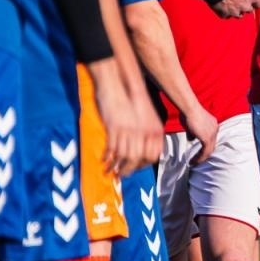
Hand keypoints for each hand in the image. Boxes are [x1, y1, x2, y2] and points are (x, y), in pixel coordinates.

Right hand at [89, 61, 159, 176]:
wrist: (119, 85)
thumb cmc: (131, 100)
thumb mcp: (146, 118)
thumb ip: (146, 133)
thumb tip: (143, 150)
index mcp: (155, 131)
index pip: (152, 157)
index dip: (143, 165)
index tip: (135, 168)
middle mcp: (144, 133)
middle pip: (138, 160)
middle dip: (128, 170)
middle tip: (121, 175)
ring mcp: (130, 131)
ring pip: (124, 157)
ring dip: (116, 166)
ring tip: (110, 171)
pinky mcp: (115, 128)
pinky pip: (112, 149)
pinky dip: (108, 156)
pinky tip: (104, 159)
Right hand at [181, 103, 218, 165]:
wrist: (190, 108)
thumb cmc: (188, 113)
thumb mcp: (191, 124)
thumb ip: (192, 132)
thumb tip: (191, 139)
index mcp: (213, 124)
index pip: (211, 138)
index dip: (205, 146)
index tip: (199, 151)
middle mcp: (215, 129)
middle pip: (212, 145)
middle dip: (204, 153)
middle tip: (197, 159)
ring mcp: (212, 134)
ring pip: (209, 150)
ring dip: (201, 158)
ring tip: (194, 162)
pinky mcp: (207, 139)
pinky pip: (205, 152)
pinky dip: (200, 158)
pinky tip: (194, 161)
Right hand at [213, 0, 259, 17]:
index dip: (256, 1)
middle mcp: (245, 7)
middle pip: (249, 10)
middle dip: (247, 6)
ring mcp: (234, 12)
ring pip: (239, 15)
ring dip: (238, 10)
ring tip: (233, 4)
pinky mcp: (224, 14)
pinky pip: (227, 15)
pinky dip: (226, 12)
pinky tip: (223, 6)